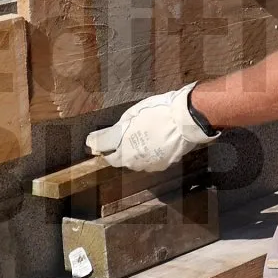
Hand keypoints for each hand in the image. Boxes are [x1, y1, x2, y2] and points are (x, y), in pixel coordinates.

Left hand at [85, 83, 219, 171]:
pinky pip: (148, 163)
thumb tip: (108, 135)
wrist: (186, 119)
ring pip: (132, 163)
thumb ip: (118, 128)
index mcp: (121, 143)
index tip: (91, 140)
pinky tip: (151, 146)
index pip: (101, 146)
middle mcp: (131, 158)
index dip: (95, 142)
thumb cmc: (159, 111)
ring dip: (130, 155)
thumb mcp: (133, 114)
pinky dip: (146, 156)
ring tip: (135, 143)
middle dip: (112, 152)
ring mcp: (147, 164)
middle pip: (115, 159)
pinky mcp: (161, 165)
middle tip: (112, 143)